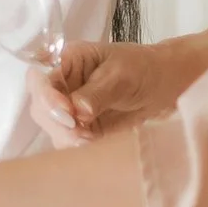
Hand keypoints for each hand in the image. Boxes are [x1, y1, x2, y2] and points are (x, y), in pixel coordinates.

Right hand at [28, 30, 207, 145]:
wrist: (166, 85)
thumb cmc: (144, 69)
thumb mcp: (121, 75)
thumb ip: (96, 93)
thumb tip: (76, 112)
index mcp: (68, 61)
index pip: (41, 79)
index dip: (47, 98)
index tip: (68, 114)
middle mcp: (63, 85)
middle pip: (41, 107)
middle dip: (58, 122)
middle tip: (82, 131)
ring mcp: (70, 108)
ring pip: (53, 128)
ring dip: (68, 136)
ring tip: (92, 136)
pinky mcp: (82, 127)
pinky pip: (68, 141)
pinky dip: (77, 145)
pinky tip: (94, 141)